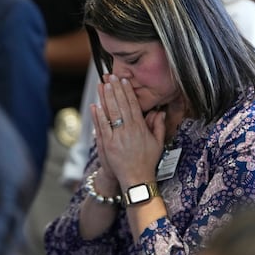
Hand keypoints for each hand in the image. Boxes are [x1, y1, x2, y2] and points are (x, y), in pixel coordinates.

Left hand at [93, 74, 164, 189]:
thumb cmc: (147, 161)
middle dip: (115, 89)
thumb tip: (160, 112)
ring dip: (106, 98)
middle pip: (121, 105)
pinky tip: (95, 105)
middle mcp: (128, 131)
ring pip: (110, 113)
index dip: (128, 91)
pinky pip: (102, 127)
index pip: (133, 105)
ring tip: (102, 84)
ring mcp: (117, 137)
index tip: (124, 80)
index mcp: (140, 128)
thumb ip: (159, 126)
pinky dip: (98, 116)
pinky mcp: (107, 145)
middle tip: (111, 76)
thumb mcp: (158, 143)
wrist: (136, 179)